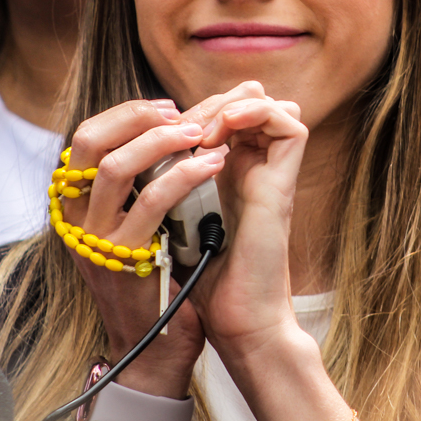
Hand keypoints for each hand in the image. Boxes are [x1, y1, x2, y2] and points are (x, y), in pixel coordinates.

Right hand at [60, 83, 269, 396]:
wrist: (155, 349)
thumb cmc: (155, 280)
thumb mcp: (135, 224)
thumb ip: (139, 183)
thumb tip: (166, 129)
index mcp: (76, 205)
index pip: (87, 137)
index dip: (127, 114)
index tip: (167, 107)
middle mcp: (75, 220)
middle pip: (91, 142)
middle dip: (139, 117)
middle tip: (182, 115)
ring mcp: (95, 241)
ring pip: (116, 168)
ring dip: (164, 141)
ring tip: (202, 134)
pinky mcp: (126, 259)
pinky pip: (153, 202)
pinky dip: (186, 175)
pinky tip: (214, 165)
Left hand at [185, 88, 309, 359]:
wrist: (234, 321)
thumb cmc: (202, 282)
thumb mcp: (173, 223)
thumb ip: (165, 190)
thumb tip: (132, 158)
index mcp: (233, 174)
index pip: (228, 112)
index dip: (198, 109)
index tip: (163, 128)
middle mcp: (258, 168)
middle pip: (248, 100)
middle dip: (209, 102)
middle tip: (180, 122)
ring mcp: (274, 174)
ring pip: (268, 104)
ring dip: (229, 105)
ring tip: (199, 129)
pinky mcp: (284, 185)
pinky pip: (288, 127)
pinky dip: (254, 116)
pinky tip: (216, 135)